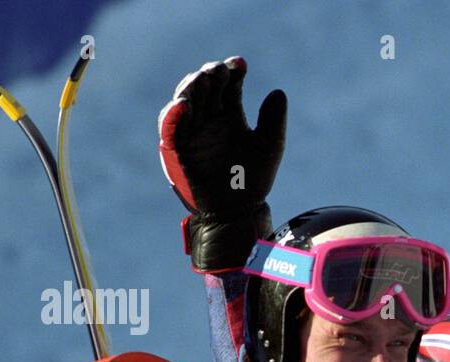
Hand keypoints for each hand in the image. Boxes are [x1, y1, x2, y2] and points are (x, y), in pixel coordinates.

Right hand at [158, 56, 286, 269]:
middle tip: (219, 71)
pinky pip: (171, 127)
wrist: (237, 210)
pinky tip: (183, 105)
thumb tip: (278, 92)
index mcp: (231, 114)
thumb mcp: (269, 146)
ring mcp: (193, 131)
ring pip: (186, 100)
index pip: (228, 84)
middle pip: (205, 86)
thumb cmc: (254, 179)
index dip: (232, 70)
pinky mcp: (178, 147)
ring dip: (192, 88)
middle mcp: (210, 118)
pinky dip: (174, 115)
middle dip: (210, 74)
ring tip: (203, 80)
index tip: (240, 64)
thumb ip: (273, 120)